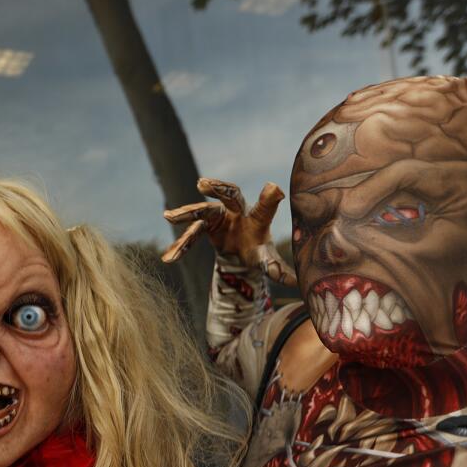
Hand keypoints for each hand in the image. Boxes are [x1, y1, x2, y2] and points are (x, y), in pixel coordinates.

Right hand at [162, 177, 296, 286]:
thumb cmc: (256, 252)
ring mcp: (218, 216)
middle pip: (229, 195)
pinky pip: (190, 235)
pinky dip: (180, 246)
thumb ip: (278, 269)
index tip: (273, 188)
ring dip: (186, 213)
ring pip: (202, 211)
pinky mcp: (204, 225)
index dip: (269, 199)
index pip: (264, 208)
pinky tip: (168, 258)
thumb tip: (298, 283)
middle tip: (202, 184)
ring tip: (168, 216)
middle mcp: (237, 212)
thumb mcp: (266, 261)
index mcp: (257, 219)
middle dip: (217, 188)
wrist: (240, 251)